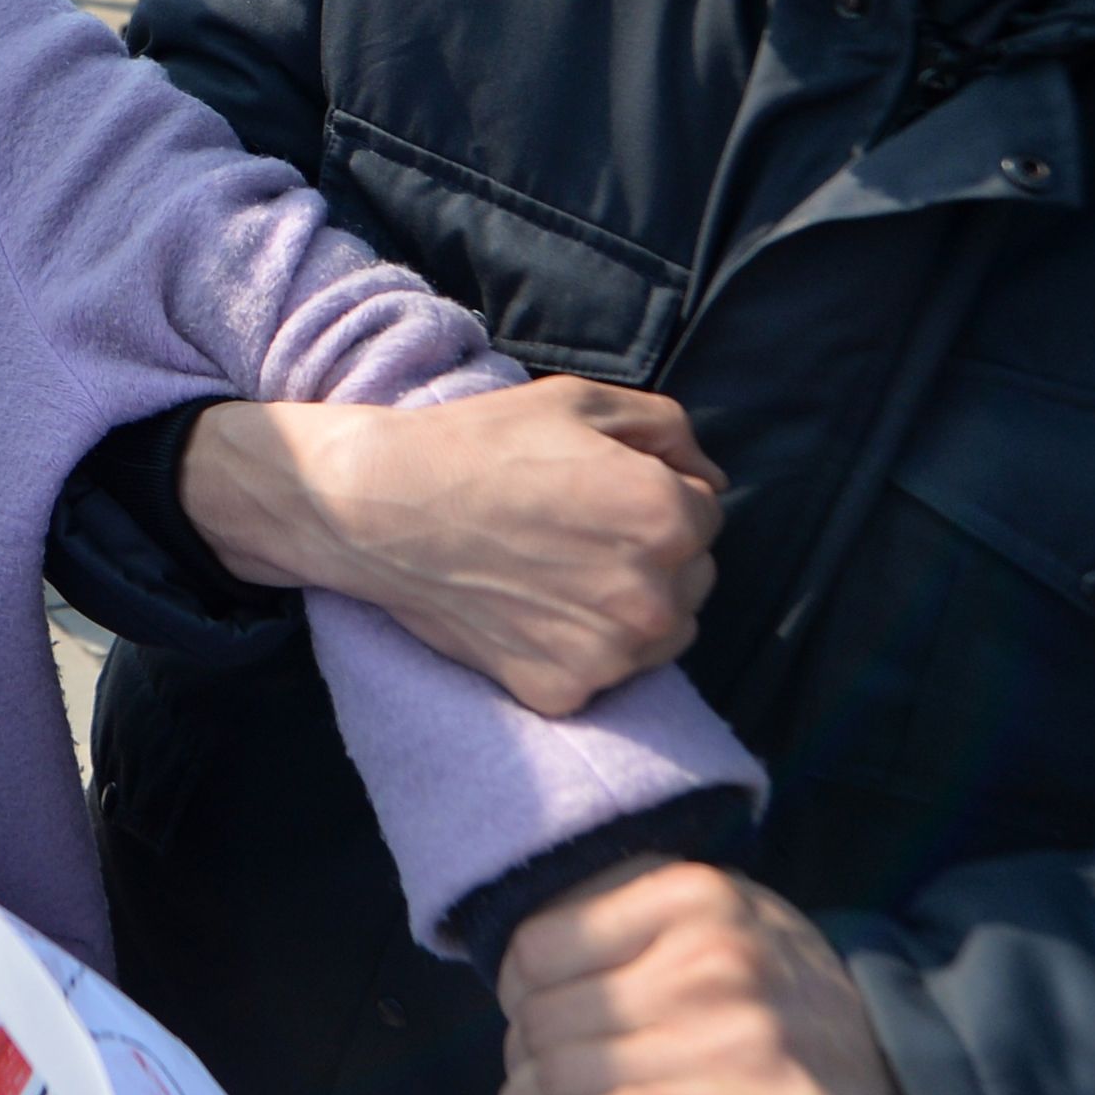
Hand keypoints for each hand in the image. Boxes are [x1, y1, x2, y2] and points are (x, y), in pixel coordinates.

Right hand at [180, 377, 723, 715]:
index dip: (655, 493)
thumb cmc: (483, 446)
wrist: (384, 510)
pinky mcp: (565, 692)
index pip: (706, 512)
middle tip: (578, 532)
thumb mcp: (583, 401)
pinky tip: (533, 609)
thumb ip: (670, 429)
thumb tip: (710, 478)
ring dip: (630, 607)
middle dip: (653, 554)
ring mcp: (609, 654)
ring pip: (660, 633)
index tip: (599, 491)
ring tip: (562, 572)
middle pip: (692, 578)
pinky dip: (580, 647)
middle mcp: (653, 596)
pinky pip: (604, 672)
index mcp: (668, 517)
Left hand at [493, 862, 947, 1094]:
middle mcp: (719, 954)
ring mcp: (750, 1033)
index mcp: (697, 896)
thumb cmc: (787, 1012)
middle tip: (523, 1091)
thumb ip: (633, 924)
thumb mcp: (722, 928)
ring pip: (574, 1074)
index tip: (524, 1026)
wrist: (910, 1092)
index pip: (538, 950)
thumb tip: (516, 959)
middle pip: (548, 1018)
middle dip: (520, 1063)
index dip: (514, 998)